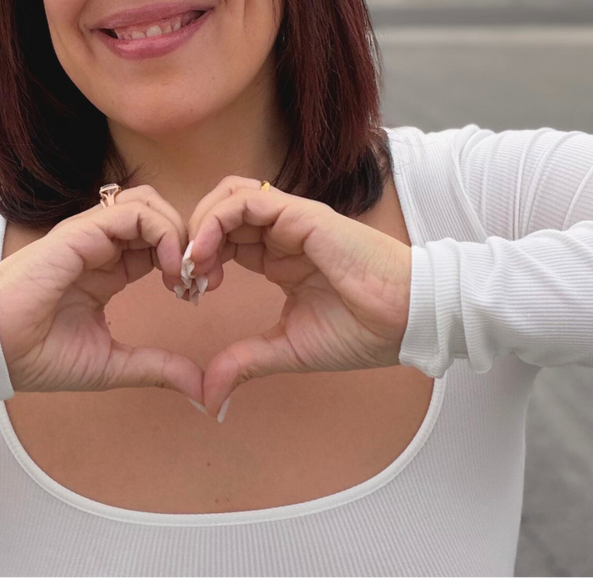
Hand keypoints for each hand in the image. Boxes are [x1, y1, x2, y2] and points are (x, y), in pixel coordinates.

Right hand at [0, 186, 202, 401]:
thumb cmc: (37, 356)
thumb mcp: (111, 364)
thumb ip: (156, 368)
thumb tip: (201, 391)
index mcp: (107, 269)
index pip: (156, 242)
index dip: (183, 260)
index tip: (195, 293)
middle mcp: (100, 245)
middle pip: (157, 214)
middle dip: (187, 240)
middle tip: (198, 278)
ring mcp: (89, 235)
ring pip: (147, 203)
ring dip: (176, 231)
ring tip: (182, 272)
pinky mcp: (79, 233)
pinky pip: (130, 212)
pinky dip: (161, 231)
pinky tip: (167, 267)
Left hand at [186, 177, 412, 414]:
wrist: (408, 321)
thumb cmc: (362, 332)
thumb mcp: (288, 349)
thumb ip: (245, 362)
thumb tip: (209, 397)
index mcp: (279, 256)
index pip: (224, 238)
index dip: (199, 259)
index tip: (189, 293)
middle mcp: (281, 232)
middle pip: (219, 212)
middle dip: (192, 240)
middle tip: (184, 279)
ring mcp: (291, 220)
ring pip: (228, 196)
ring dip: (201, 224)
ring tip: (193, 264)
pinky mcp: (301, 215)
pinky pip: (247, 199)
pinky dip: (217, 219)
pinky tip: (207, 253)